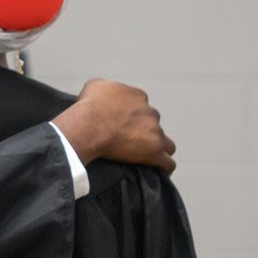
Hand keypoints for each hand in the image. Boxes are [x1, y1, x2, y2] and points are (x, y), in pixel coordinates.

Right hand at [52, 79, 176, 173]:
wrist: (89, 126)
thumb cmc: (89, 107)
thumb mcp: (94, 86)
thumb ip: (105, 88)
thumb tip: (103, 94)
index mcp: (137, 97)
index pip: (142, 106)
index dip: (134, 116)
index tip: (125, 124)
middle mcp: (150, 112)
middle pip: (154, 124)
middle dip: (146, 132)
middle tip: (130, 141)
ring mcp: (155, 132)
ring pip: (166, 143)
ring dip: (159, 149)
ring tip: (148, 158)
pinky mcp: (154, 151)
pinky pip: (167, 163)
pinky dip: (164, 167)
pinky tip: (159, 171)